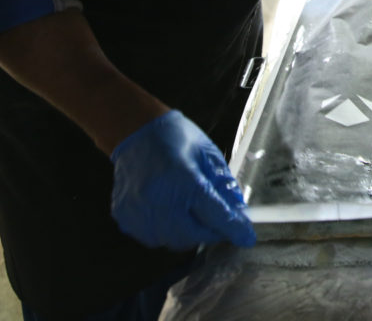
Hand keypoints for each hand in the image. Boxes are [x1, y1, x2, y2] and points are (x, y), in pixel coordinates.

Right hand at [110, 110, 256, 250]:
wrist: (134, 131)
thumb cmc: (173, 137)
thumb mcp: (208, 154)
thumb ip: (224, 184)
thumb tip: (238, 211)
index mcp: (184, 179)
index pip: (216, 214)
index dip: (235, 228)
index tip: (246, 236)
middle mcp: (159, 198)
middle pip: (195, 235)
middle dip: (212, 231)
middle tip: (219, 221)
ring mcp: (139, 210)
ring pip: (174, 241)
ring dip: (189, 233)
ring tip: (191, 211)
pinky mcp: (125, 217)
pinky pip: (153, 237)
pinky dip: (167, 231)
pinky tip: (170, 211)